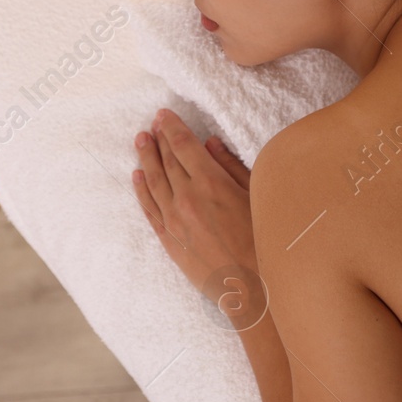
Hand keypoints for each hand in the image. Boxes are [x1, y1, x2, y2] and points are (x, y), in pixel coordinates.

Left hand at [132, 108, 262, 313]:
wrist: (253, 288)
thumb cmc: (264, 239)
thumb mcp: (256, 195)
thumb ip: (231, 167)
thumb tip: (210, 144)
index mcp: (211, 183)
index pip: (184, 146)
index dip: (172, 127)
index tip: (163, 113)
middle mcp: (187, 198)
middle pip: (166, 161)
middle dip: (158, 139)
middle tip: (152, 123)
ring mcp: (174, 221)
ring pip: (153, 182)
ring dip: (145, 159)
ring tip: (140, 141)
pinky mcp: (170, 241)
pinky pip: (149, 209)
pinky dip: (141, 190)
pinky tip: (136, 176)